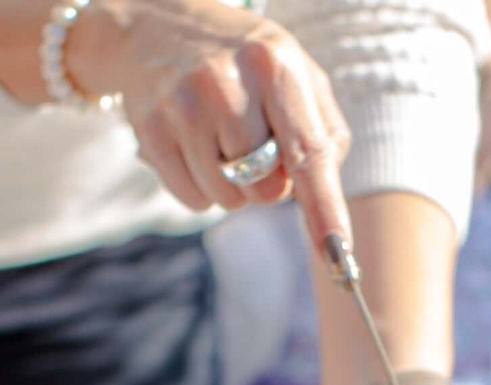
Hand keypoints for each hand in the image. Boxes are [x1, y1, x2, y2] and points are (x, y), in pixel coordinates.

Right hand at [75, 0, 352, 252]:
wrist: (157, 26)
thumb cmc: (243, 60)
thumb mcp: (294, 70)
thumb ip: (323, 128)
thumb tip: (326, 190)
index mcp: (275, 67)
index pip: (308, 152)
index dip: (325, 208)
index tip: (338, 252)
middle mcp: (228, 84)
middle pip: (265, 189)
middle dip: (268, 184)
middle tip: (254, 147)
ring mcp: (184, 107)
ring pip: (228, 199)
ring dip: (233, 187)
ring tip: (221, 141)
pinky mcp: (151, 130)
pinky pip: (193, 200)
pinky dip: (202, 189)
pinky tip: (195, 148)